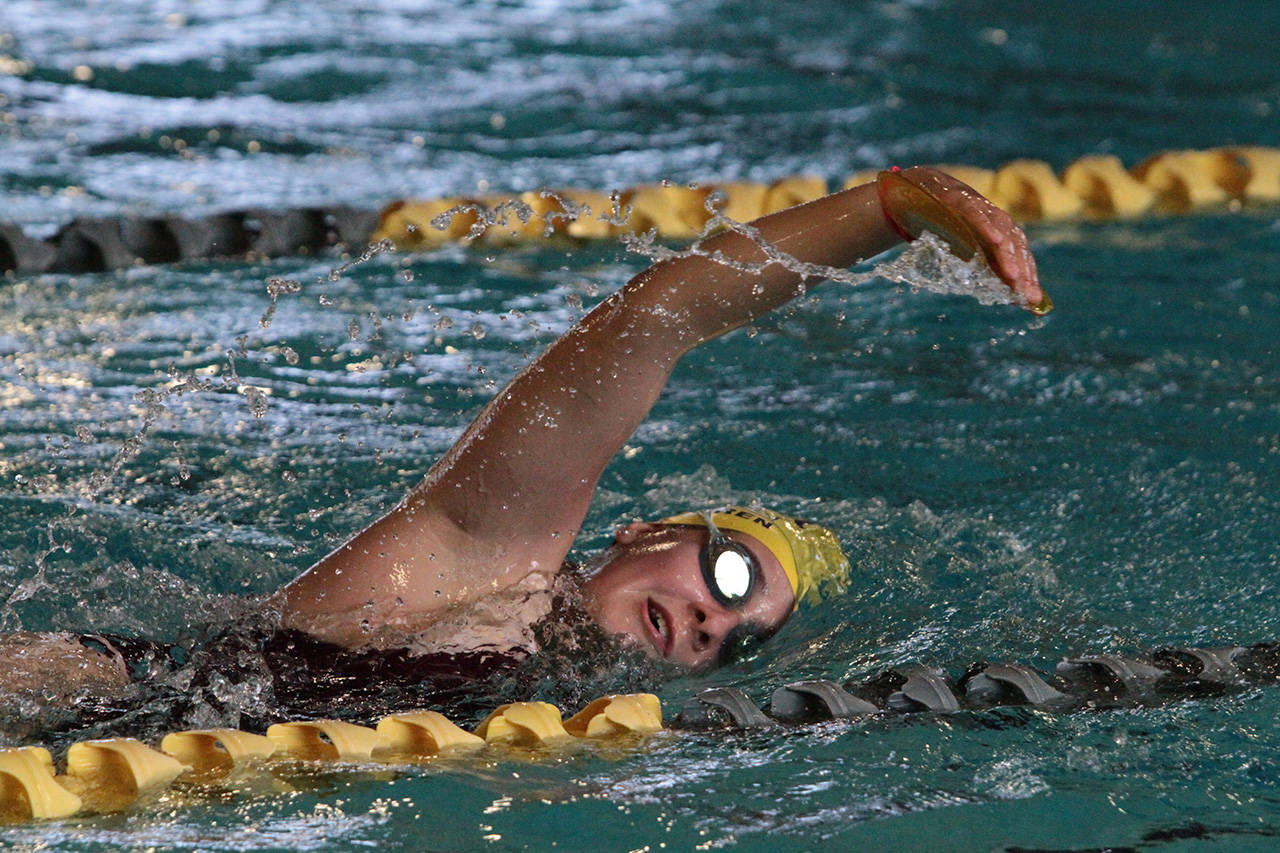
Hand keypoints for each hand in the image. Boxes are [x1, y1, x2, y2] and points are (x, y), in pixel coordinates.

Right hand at [879, 167, 1050, 314]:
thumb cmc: (935, 223)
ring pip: (999, 226)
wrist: (908, 190)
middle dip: (1022, 268)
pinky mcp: (955, 196)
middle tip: (1026, 293)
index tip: (1032, 298)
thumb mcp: (957, 247)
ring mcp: (974, 203)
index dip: (1026, 272)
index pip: (1017, 250)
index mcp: (993, 226)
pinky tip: (996, 240)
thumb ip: (977, 265)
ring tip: (1014, 276)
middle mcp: (990, 214)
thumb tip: (1003, 293)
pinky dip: (985, 224)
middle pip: (1014, 241)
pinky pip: (973, 210)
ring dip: (1007, 253)